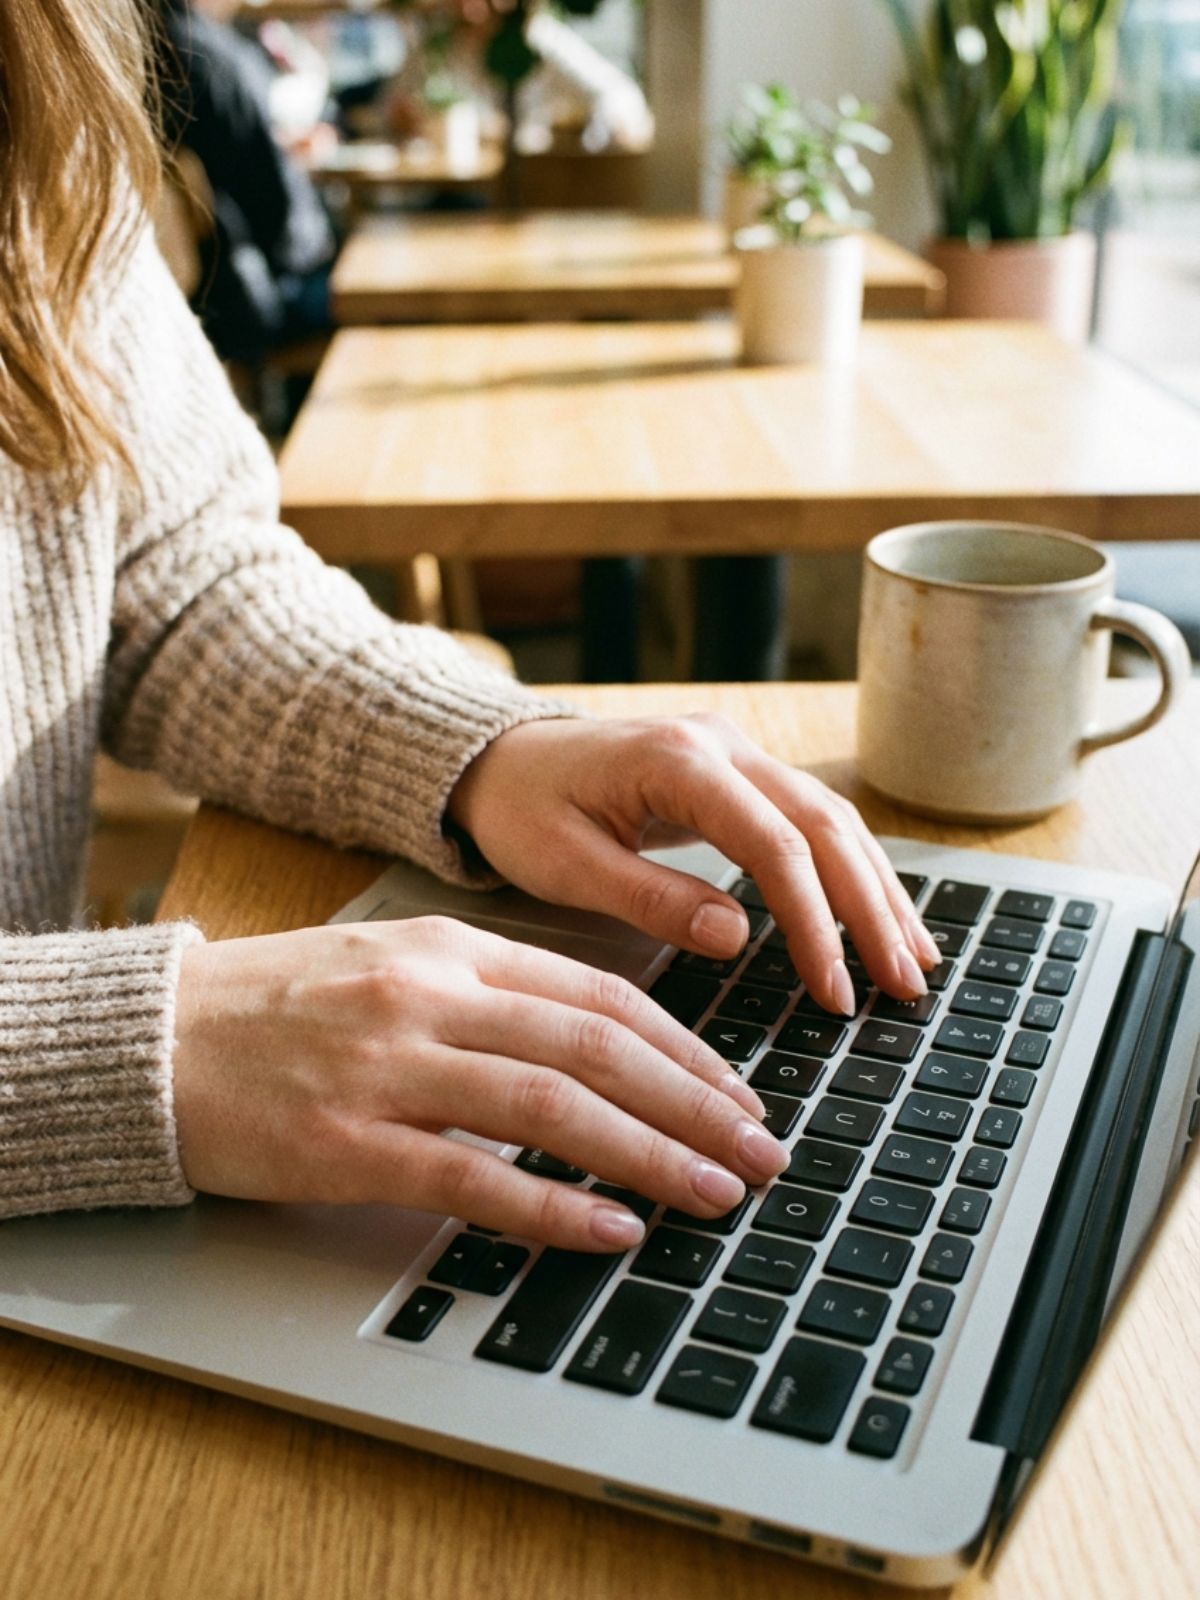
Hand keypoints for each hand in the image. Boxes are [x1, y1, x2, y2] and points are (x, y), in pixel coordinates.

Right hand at [171, 917, 787, 1249]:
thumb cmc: (281, 1007)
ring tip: (716, 1194)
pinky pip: (474, 1179)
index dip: (685, 1048)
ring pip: (553, 1109)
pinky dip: (554, 1208)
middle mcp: (432, 1000)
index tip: (739, 1093)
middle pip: (597, 1050)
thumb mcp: (394, 967)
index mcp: (451, 951)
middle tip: (761, 1152)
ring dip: (650, 1155)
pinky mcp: (347, 1145)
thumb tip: (600, 1044)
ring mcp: (390, 1070)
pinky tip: (612, 1231)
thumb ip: (490, 993)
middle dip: (697, 1104)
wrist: (157, 1040)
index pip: (599, 996)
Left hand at [448, 714, 939, 1014]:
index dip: (814, 920)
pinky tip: (878, 915)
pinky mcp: (737, 775)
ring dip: (877, 889)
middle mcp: (721, 746)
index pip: (775, 843)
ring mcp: (735, 754)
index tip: (834, 988)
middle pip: (824, 825)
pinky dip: (850, 871)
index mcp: (679, 761)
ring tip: (914, 960)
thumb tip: (737, 936)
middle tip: (903, 984)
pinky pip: (810, 821)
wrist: (498, 761)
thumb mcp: (565, 864)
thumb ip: (650, 897)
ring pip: (831, 819)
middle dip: (870, 908)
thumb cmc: (522, 810)